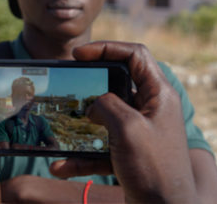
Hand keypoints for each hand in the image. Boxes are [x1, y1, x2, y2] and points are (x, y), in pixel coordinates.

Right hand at [49, 41, 199, 203]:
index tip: (78, 55)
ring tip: (58, 125)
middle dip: (88, 86)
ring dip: (79, 126)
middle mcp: (150, 109)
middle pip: (115, 84)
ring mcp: (139, 131)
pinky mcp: (128, 153)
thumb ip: (106, 104)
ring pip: (103, 118)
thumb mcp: (127, 128)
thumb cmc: (154, 169)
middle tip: (67, 84)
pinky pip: (100, 147)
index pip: (134, 55)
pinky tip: (60, 165)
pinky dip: (80, 155)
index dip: (106, 48)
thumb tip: (93, 104)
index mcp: (159, 94)